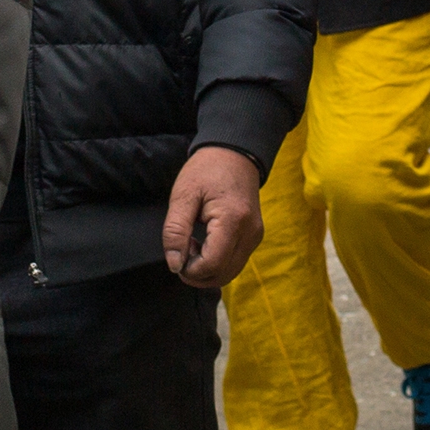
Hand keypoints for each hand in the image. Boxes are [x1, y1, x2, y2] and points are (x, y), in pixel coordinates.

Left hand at [163, 143, 264, 287]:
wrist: (235, 153)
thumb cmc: (207, 170)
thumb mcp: (183, 196)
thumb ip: (175, 232)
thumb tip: (175, 265)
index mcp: (232, 220)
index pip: (212, 265)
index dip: (190, 270)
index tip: (177, 255)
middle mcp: (250, 233)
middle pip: (223, 275)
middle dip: (198, 275)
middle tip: (182, 254)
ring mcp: (255, 236)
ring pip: (230, 272)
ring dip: (207, 270)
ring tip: (193, 246)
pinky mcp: (254, 236)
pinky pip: (235, 261)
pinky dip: (218, 263)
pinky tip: (205, 244)